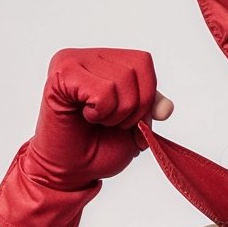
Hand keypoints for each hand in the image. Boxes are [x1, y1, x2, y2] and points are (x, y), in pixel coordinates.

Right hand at [0, 48, 174, 226]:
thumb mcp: (137, 125)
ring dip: (115, 113)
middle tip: (111, 124)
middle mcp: (87, 56)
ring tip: (97, 121)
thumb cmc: (99, 147)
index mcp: (105, 61)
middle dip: (133, 109)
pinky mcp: (60, 76)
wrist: (73, 170)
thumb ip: (152, 107)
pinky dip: (100, 112)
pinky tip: (85, 116)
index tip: (130, 121)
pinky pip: (101, 92)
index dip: (147, 98)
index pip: (144, 62)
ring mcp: (70, 61)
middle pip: (135, 70)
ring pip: (121, 80)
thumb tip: (167, 108)